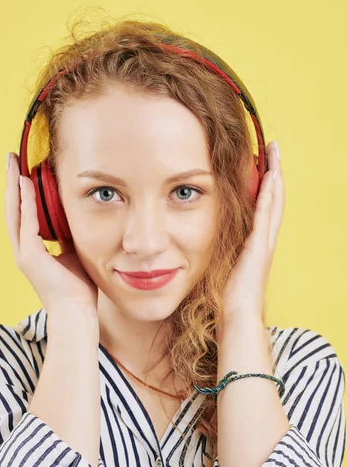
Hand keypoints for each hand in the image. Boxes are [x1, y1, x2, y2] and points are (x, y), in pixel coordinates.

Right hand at [5, 153, 98, 315]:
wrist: (77, 312)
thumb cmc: (78, 288)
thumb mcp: (74, 253)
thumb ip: (68, 236)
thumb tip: (72, 219)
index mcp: (33, 250)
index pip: (24, 214)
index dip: (22, 192)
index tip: (24, 170)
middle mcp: (24, 250)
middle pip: (13, 208)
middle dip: (12, 182)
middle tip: (11, 158)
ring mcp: (24, 253)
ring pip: (14, 212)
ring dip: (14, 186)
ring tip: (13, 163)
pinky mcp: (29, 257)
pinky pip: (27, 223)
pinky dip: (26, 202)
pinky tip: (26, 184)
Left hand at [219, 141, 284, 320]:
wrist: (235, 318)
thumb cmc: (224, 299)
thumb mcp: (217, 268)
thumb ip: (212, 252)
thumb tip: (191, 244)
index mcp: (254, 245)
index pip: (261, 208)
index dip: (263, 185)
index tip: (260, 164)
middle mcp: (263, 241)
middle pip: (272, 199)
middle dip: (273, 173)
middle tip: (273, 148)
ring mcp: (265, 243)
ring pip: (273, 201)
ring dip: (275, 175)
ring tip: (275, 151)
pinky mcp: (261, 246)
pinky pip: (267, 214)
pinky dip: (270, 194)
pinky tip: (272, 175)